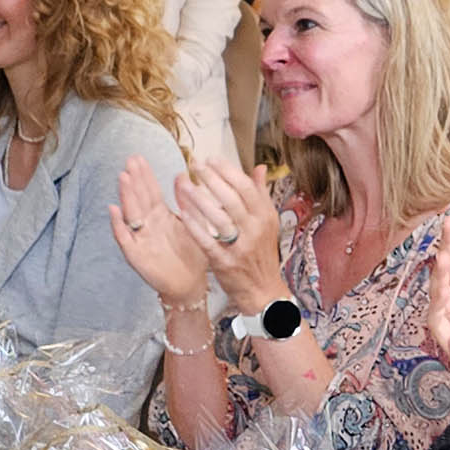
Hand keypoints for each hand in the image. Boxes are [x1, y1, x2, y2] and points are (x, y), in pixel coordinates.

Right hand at [108, 152, 211, 306]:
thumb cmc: (191, 254)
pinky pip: (125, 239)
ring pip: (131, 214)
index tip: (138, 158)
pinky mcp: (136, 255)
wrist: (189, 284)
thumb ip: (186, 202)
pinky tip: (114, 211)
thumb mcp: (191, 224)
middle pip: (139, 198)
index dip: (144, 175)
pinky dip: (118, 226)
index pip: (150, 191)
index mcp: (161, 215)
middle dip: (134, 180)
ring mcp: (140, 238)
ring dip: (126, 197)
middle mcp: (148, 224)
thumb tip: (181, 175)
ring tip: (123, 178)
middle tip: (129, 161)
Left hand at [171, 155, 285, 308]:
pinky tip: (183, 212)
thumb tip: (260, 168)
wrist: (263, 290)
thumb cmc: (261, 253)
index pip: (247, 188)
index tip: (212, 159)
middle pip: (232, 199)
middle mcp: (255, 230)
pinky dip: (195, 226)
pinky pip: (207, 241)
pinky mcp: (225, 262)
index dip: (228, 171)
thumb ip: (261, 194)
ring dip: (199, 200)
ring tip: (184, 185)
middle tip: (195, 166)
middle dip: (211, 179)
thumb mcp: (267, 223)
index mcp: (265, 217)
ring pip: (218, 218)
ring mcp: (240, 247)